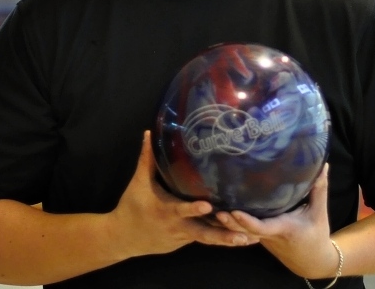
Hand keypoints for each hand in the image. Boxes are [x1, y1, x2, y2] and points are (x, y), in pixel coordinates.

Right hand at [110, 131, 258, 258]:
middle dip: (223, 235)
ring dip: (228, 239)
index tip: (209, 205)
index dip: (193, 209)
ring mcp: (183, 237)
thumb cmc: (131, 206)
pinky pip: (204, 238)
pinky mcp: (185, 242)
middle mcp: (178, 227)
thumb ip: (147, 158)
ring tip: (252, 239)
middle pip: (203, 233)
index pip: (181, 210)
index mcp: (166, 211)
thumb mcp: (138, 183)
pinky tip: (243, 238)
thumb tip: (150, 132)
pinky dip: (221, 239)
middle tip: (244, 234)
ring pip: (207, 238)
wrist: (123, 238)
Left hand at [213, 164, 339, 278]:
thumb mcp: (319, 211)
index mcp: (281, 228)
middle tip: (215, 209)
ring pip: (239, 232)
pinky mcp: (258, 236)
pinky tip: (218, 209)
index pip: (260, 227)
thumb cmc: (316, 234)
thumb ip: (319, 188)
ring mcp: (261, 237)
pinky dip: (231, 223)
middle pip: (243, 231)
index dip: (246, 221)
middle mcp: (267, 234)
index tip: (234, 212)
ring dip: (226, 223)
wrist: (312, 260)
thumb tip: (323, 163)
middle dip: (228, 222)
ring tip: (209, 208)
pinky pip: (242, 230)